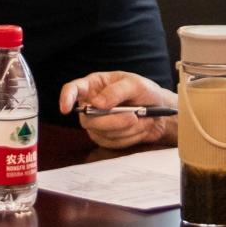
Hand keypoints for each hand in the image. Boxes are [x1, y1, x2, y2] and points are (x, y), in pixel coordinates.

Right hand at [59, 70, 176, 148]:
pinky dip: (129, 136)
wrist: (160, 113)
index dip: (66, 98)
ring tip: (142, 118)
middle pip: (88, 118)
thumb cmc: (145, 92)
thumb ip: (117, 91)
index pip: (73, 90)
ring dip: (126, 128)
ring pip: (102, 132)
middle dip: (112, 120)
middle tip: (134, 116)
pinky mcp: (105, 138)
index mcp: (94, 85)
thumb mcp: (135, 84)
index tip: (65, 108)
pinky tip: (139, 127)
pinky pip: (112, 142)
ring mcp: (96, 124)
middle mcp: (90, 105)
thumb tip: (97, 103)